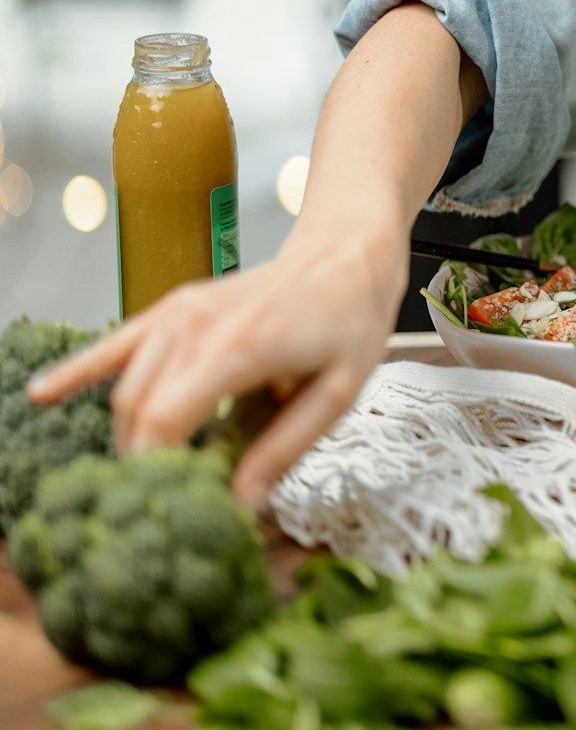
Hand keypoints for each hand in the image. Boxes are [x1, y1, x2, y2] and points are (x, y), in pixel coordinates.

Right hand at [29, 225, 407, 507]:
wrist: (345, 256)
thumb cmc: (349, 321)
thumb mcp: (337, 393)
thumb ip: (284, 449)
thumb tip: (239, 506)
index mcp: (238, 348)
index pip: (164, 423)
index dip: (159, 473)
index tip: (173, 507)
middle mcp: (194, 327)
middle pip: (137, 412)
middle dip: (146, 462)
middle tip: (170, 499)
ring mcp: (177, 313)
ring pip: (124, 389)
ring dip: (130, 435)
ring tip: (152, 473)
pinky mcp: (172, 308)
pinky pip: (113, 343)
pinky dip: (76, 370)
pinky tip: (40, 394)